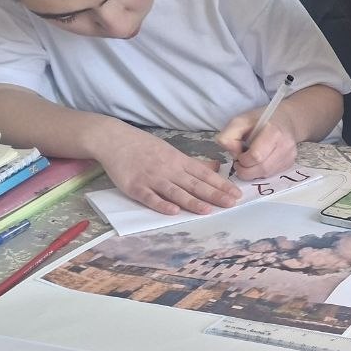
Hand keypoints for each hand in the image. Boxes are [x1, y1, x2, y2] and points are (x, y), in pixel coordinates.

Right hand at [99, 128, 240, 214]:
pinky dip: (161, 204)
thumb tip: (217, 167)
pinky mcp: (135, 186)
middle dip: (214, 194)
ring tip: (207, 210)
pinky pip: (149, 197)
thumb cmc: (145, 147)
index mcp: (179, 161)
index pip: (204, 174)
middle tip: (231, 204)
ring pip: (175, 191)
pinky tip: (173, 211)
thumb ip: (193, 163)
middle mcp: (168, 170)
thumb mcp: (172, 151)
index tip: (237, 194)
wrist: (114, 139)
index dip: (221, 184)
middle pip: (194, 184)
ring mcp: (151, 178)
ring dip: (191, 201)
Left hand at [215, 109, 299, 179]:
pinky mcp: (290, 163)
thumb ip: (229, 136)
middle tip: (240, 162)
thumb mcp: (240, 121)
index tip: (239, 154)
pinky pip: (271, 174)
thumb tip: (233, 154)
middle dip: (246, 169)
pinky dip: (261, 172)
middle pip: (262, 169)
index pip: (256, 156)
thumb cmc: (260, 121)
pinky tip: (259, 162)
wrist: (285, 120)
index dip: (243, 160)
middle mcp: (285, 145)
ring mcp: (289, 156)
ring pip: (266, 174)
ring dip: (253, 172)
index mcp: (273, 131)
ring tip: (248, 161)